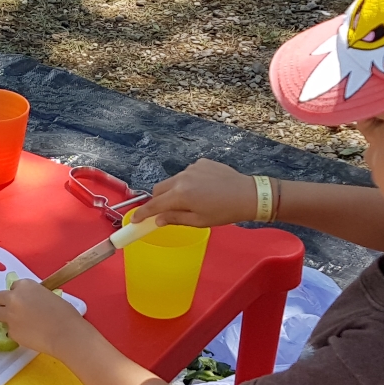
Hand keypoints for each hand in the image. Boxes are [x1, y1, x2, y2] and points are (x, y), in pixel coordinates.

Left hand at [0, 277, 93, 358]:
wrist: (65, 333)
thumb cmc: (64, 313)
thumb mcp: (49, 295)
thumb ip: (34, 296)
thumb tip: (30, 302)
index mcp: (25, 285)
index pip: (14, 286)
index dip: (19, 294)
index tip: (25, 300)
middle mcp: (13, 298)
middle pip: (0, 297)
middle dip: (6, 303)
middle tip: (17, 310)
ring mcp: (9, 316)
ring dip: (5, 316)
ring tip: (19, 322)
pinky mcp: (11, 332)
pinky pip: (8, 330)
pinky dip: (16, 331)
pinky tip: (28, 334)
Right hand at [128, 158, 256, 229]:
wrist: (248, 195)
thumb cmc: (224, 212)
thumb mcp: (198, 221)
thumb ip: (174, 219)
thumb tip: (158, 220)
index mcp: (180, 195)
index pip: (154, 204)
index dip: (142, 213)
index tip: (135, 219)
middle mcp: (182, 178)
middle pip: (159, 189)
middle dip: (158, 200)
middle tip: (164, 211)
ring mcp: (192, 168)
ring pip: (173, 181)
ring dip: (175, 191)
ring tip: (192, 200)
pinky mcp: (201, 163)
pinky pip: (187, 173)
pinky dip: (189, 182)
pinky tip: (203, 190)